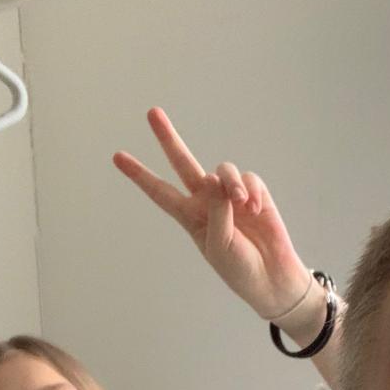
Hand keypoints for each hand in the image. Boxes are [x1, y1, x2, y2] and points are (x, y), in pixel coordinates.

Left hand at [113, 107, 312, 321]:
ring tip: (241, 203)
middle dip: (167, 138)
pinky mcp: (254, 193)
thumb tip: (218, 180)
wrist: (271, 277)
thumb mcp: (219, 244)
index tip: (118, 157)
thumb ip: (216, 211)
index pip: (160, 192)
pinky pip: (248, 179)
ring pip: (222, 170)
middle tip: (152, 113)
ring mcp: (229, 195)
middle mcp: (207, 200)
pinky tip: (254, 209)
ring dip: (231, 183)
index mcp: (190, 217)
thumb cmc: (239, 267)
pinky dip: (250, 190)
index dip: (140, 175)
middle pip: (182, 162)